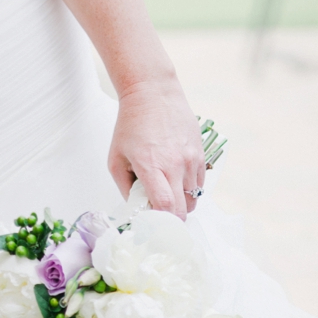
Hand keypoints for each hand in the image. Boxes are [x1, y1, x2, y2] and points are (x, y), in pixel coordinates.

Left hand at [108, 75, 205, 218]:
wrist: (153, 93)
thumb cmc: (131, 124)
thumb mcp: (116, 158)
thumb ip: (125, 187)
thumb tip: (137, 208)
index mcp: (151, 166)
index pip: (166, 206)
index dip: (162, 222)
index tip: (153, 224)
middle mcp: (175, 164)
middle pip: (185, 208)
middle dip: (174, 219)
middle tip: (161, 215)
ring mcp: (191, 158)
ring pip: (194, 197)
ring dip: (182, 202)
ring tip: (168, 193)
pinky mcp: (200, 152)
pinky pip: (200, 182)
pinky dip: (190, 188)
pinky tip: (177, 180)